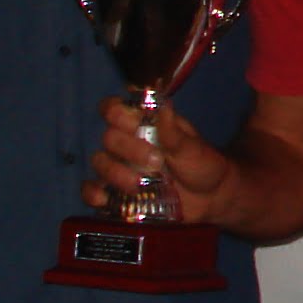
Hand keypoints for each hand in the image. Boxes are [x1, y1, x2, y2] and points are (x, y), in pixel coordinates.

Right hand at [91, 98, 230, 223]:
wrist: (210, 198)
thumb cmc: (201, 164)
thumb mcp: (191, 148)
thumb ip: (173, 131)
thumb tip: (163, 104)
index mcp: (142, 124)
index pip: (114, 109)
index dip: (115, 112)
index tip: (133, 123)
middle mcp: (125, 143)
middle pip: (108, 138)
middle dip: (129, 149)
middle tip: (156, 161)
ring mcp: (118, 168)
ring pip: (99, 163)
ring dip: (116, 173)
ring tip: (142, 184)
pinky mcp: (115, 193)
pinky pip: (91, 191)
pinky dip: (94, 194)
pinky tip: (107, 198)